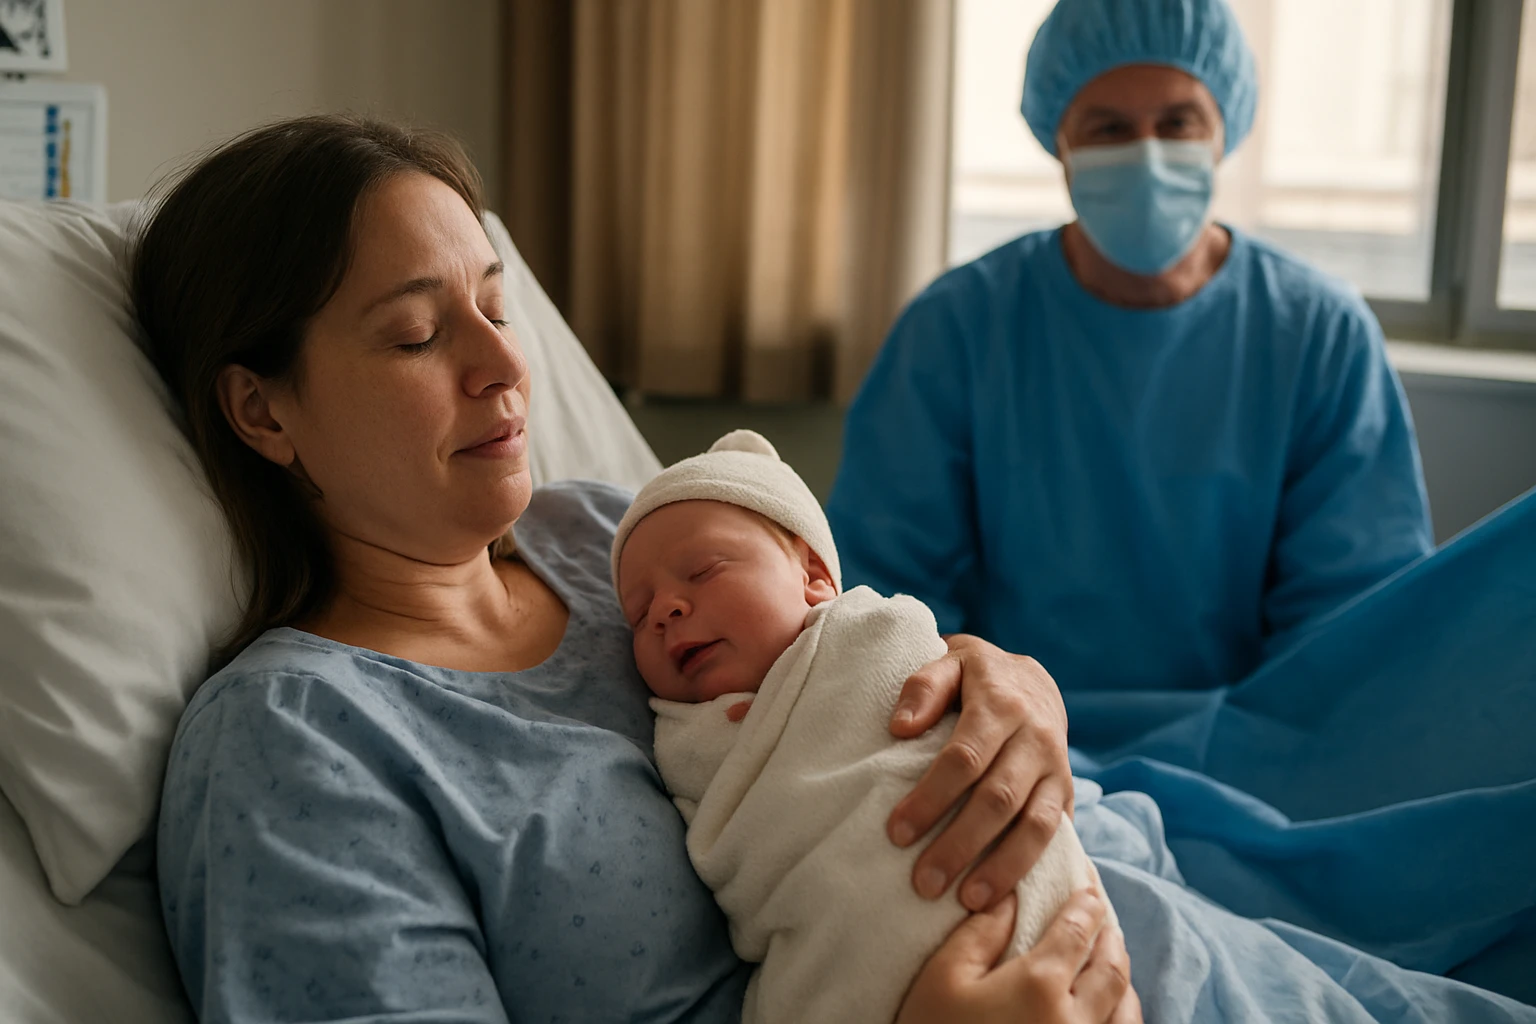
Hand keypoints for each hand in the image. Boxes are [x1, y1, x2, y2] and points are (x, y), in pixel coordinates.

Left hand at [888, 635, 1073, 909]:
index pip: (964, 758)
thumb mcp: (949, 663)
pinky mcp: (1069, 792)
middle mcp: (1036, 737)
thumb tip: (900, 728)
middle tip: (923, 883)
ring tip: (968, 902)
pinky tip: (1008, 898)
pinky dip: (1034, 868)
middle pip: (998, 798)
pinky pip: (1057, 836)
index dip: (931, 798)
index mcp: (1001, 704)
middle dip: (960, 844)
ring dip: (1002, 867)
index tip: (897, 832)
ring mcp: (1058, 767)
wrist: (1032, 679)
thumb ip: (923, 687)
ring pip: (1036, 825)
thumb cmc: (975, 677)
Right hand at [896, 890, 1138, 1023]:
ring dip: (1122, 979)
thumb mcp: (942, 979)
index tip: (1090, 891)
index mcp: (1039, 986)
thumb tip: (1010, 899)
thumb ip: (980, 934)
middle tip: (1105, 922)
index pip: (1076, 933)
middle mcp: (1073, 1021)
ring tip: (1112, 962)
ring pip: (1126, 1010)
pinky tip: (1112, 1010)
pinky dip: (1123, 1017)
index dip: (1086, 906)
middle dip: (1111, 939)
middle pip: (1111, 970)